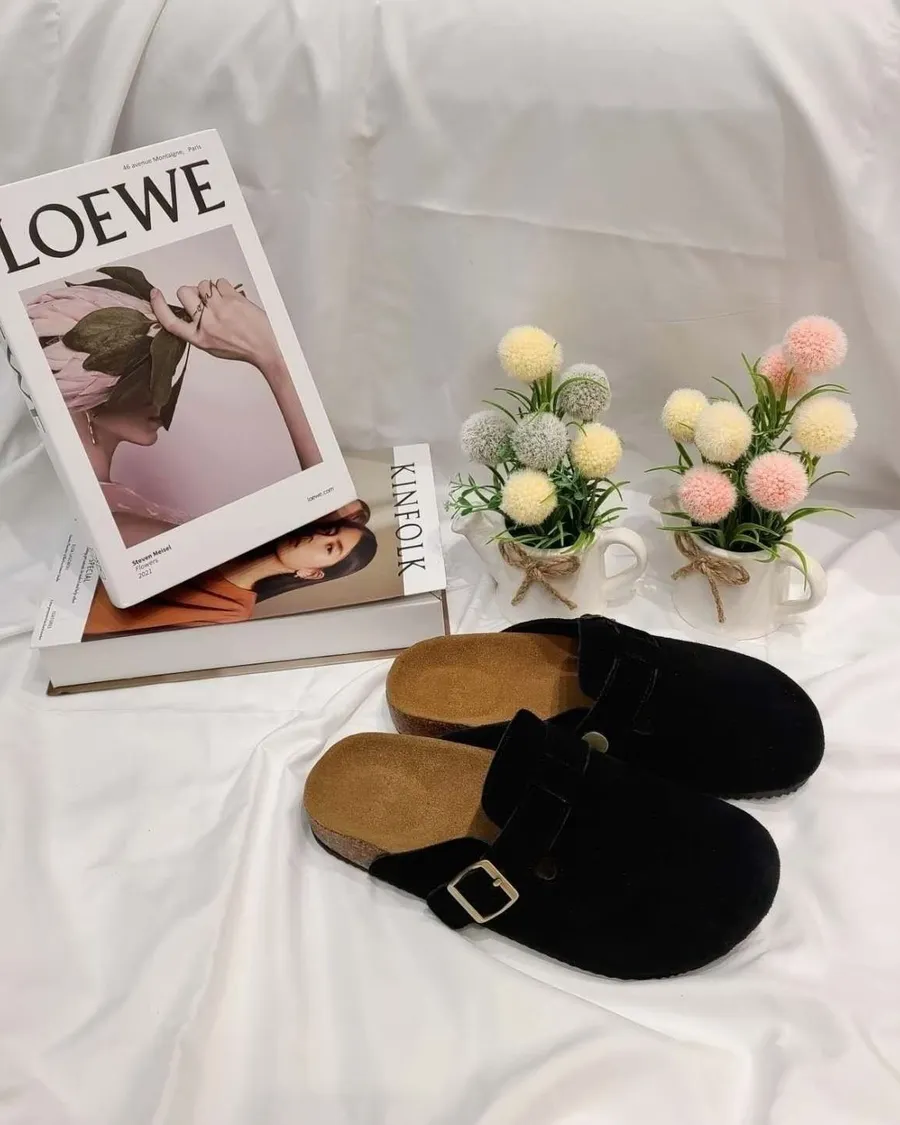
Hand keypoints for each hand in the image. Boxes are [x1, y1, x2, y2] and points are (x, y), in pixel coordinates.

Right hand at [150, 279, 280, 370]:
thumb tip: (190, 309)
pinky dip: (225, 287)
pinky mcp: (232, 299)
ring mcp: (219, 309)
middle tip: (205, 300)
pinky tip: (233, 299)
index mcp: (199, 338)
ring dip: (212, 289)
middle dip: (193, 291)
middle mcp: (206, 323)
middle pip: (184, 292)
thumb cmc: (242, 347)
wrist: (266, 347)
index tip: (155, 294)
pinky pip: (220, 282)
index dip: (159, 306)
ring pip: (203, 284)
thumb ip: (199, 329)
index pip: (170, 322)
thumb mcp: (213, 345)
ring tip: (224, 302)